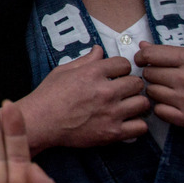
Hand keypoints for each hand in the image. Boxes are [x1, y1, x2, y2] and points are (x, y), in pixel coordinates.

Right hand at [18, 46, 149, 151]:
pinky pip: (141, 127)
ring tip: (127, 106)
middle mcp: (105, 91)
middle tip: (123, 91)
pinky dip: (136, 125)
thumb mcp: (63, 71)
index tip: (116, 74)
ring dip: (136, 104)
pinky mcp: (112, 132)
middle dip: (131, 85)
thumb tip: (99, 50)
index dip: (121, 68)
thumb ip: (85, 60)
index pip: (124, 63)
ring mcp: (110, 113)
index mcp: (93, 73)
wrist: (39, 122)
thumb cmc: (48, 95)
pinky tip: (127, 122)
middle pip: (137, 83)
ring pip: (143, 103)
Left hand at [136, 42, 183, 134]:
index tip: (142, 60)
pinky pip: (159, 111)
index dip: (142, 57)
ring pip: (152, 92)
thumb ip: (171, 52)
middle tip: (163, 77)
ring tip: (171, 91)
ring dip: (157, 91)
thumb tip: (142, 46)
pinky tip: (174, 104)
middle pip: (149, 74)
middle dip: (153, 75)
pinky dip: (163, 108)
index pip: (151, 55)